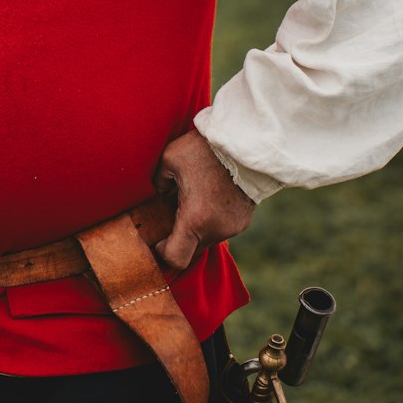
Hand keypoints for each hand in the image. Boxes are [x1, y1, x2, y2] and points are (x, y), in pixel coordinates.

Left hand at [152, 128, 254, 272]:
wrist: (244, 142)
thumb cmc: (204, 149)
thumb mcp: (169, 159)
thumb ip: (158, 183)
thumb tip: (158, 195)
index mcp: (195, 220)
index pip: (176, 259)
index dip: (163, 253)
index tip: (158, 239)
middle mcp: (216, 230)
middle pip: (191, 250)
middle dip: (179, 237)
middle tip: (171, 213)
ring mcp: (233, 227)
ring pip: (207, 239)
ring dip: (196, 228)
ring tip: (193, 201)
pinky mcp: (243, 221)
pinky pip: (221, 229)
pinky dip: (211, 221)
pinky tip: (209, 198)